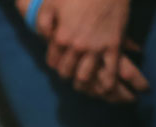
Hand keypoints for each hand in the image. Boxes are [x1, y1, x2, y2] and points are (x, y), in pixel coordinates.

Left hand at [17, 0, 147, 101]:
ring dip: (83, 84)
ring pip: (85, 76)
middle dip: (67, 75)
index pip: (52, 62)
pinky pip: (111, 70)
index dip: (54, 64)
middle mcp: (77, 47)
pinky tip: (106, 89)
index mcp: (60, 38)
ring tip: (82, 85)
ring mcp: (96, 47)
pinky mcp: (113, 45)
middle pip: (67, 72)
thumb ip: (43, 22)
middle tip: (69, 75)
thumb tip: (41, 37)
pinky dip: (108, 82)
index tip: (58, 63)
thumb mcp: (52, 4)